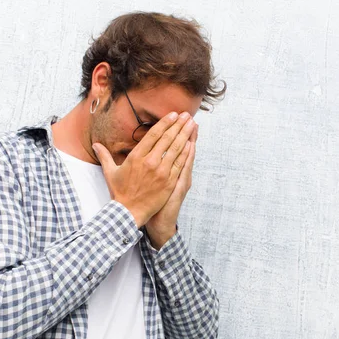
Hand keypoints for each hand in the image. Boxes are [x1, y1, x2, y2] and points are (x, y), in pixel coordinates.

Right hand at [93, 111, 195, 227]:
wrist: (129, 212)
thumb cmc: (120, 192)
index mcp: (136, 157)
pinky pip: (180, 164)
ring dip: (185, 135)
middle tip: (186, 115)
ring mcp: (161, 172)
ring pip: (176, 149)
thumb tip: (95, 144)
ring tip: (192, 124)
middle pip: (167, 139)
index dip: (165, 123)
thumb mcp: (110, 172)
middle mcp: (149, 162)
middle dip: (178, 125)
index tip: (173, 115)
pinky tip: (191, 144)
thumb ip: (104, 156)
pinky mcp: (169, 182)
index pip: (153, 135)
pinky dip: (186, 153)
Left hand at [146, 123, 197, 249]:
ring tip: (193, 126)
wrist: (159, 222)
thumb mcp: (155, 184)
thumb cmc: (154, 203)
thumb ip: (151, 168)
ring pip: (186, 157)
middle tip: (189, 117)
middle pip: (183, 149)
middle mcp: (178, 174)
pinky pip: (184, 170)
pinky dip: (187, 158)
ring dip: (189, 140)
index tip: (179, 119)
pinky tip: (190, 147)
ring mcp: (180, 180)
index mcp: (171, 171)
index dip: (179, 134)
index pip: (176, 149)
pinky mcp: (179, 187)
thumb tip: (145, 154)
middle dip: (185, 132)